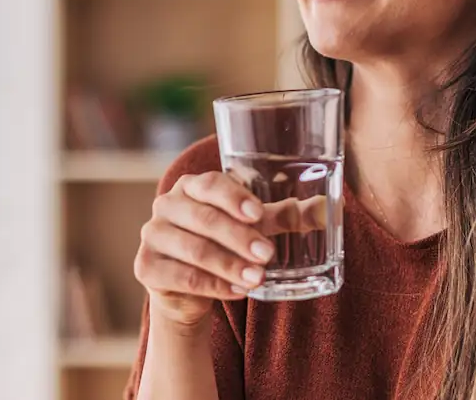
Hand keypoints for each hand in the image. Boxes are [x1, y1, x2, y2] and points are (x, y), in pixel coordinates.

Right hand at [134, 170, 273, 327]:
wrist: (190, 288)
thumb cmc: (225, 242)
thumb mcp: (254, 226)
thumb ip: (286, 216)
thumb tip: (329, 210)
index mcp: (191, 186)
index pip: (210, 184)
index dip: (233, 198)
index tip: (258, 214)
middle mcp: (167, 205)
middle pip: (203, 219)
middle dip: (238, 238)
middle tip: (267, 254)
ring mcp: (153, 235)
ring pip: (194, 251)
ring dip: (229, 265)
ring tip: (258, 278)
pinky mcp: (146, 267)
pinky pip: (183, 277)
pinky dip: (213, 286)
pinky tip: (238, 292)